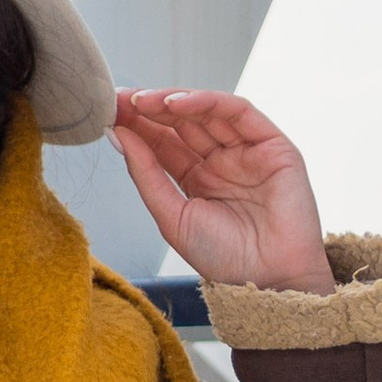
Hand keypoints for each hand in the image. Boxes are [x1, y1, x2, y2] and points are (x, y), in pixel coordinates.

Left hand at [111, 88, 334, 294]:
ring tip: (141, 101)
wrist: (267, 281)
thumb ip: (146, 174)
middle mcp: (221, 161)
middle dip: (149, 108)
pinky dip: (207, 101)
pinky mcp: (272, 144)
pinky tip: (176, 104)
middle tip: (119, 99)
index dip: (137, 125)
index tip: (109, 111)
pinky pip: (238, 111)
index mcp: (196, 179)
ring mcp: (246, 150)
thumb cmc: (224, 259)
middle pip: (181, 123)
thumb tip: (118, 135)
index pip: (163, 142)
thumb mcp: (172, 216)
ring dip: (172, 101)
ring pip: (206, 111)